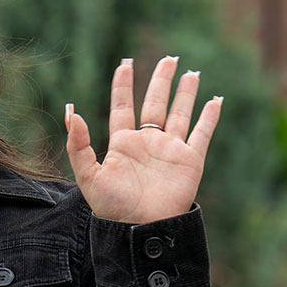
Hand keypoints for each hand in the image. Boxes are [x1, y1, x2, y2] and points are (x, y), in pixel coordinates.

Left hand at [65, 56, 222, 223]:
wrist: (141, 228)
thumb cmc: (112, 207)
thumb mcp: (88, 175)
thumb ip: (78, 145)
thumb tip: (71, 112)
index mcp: (123, 143)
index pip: (123, 106)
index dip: (123, 84)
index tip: (125, 63)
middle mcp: (148, 142)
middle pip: (155, 103)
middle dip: (161, 80)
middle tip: (169, 58)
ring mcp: (170, 150)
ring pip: (180, 114)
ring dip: (186, 93)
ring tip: (191, 72)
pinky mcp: (190, 161)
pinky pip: (202, 134)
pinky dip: (210, 117)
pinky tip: (215, 100)